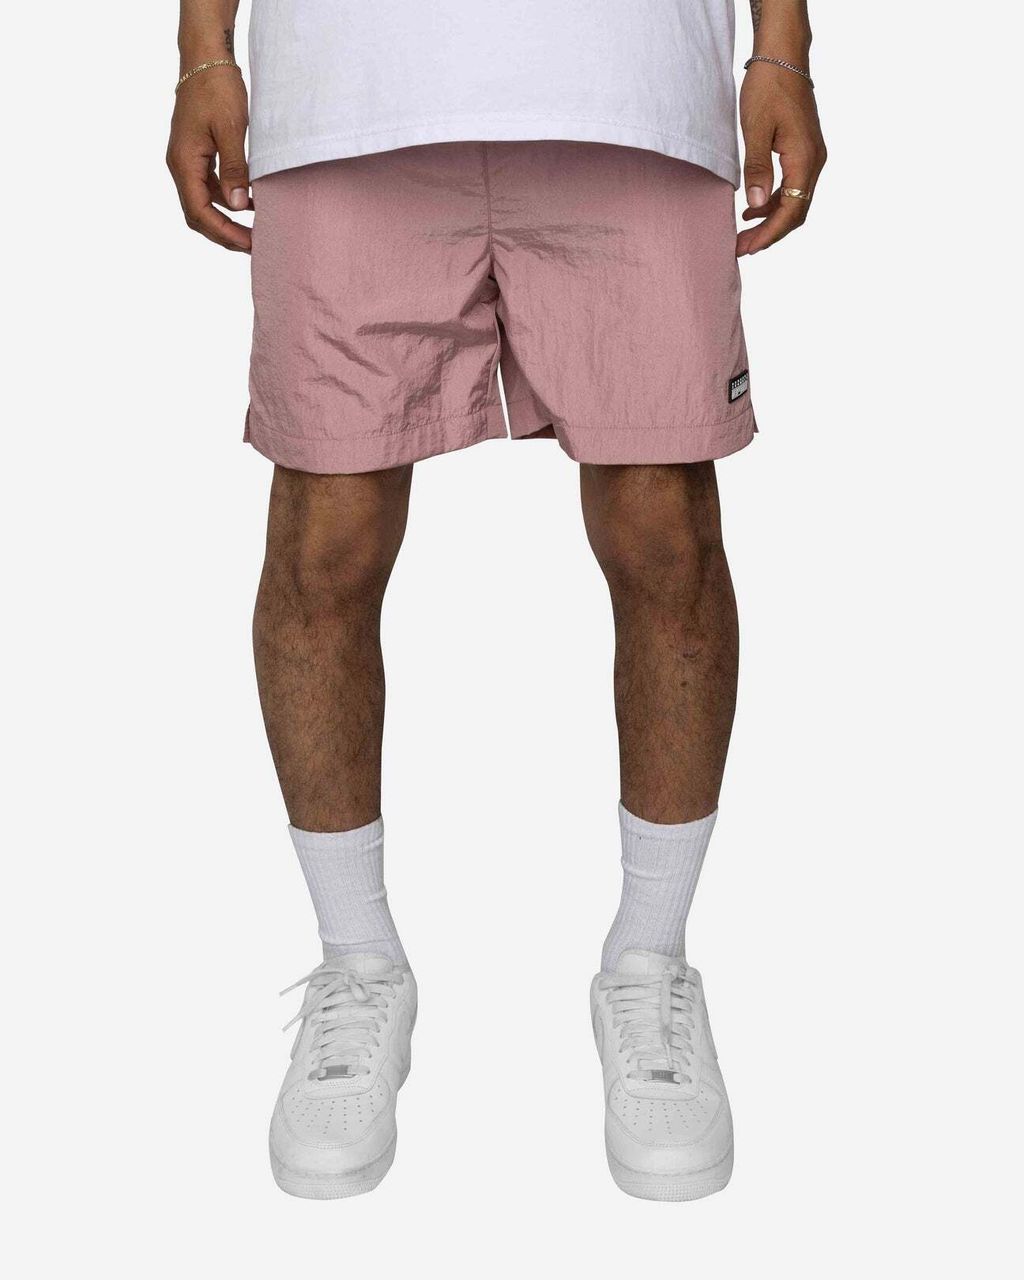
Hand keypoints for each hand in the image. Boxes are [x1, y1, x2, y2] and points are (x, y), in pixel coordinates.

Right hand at [166, 66, 251, 252]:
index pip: (198, 212)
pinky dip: (228, 201)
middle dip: (224, 234)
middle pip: (197, 215)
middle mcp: (180, 165)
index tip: (249, 244)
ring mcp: (188, 161)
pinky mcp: (198, 155)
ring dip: (227, 220)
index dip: (223, 233)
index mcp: (184, 162)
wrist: (205, 58)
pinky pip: (209, 188)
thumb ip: (234, 169)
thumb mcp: (230, 129)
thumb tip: (238, 206)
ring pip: (203, 204)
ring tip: (254, 231)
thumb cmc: (216, 88)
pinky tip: (250, 204)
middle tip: (254, 246)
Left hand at [737, 63, 826, 256]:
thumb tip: (755, 204)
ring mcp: (811, 157)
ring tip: (743, 233)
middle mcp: (814, 161)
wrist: (783, 57)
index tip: (746, 248)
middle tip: (741, 248)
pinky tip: (751, 208)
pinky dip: (772, 202)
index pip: (791, 211)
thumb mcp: (755, 129)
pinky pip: (791, 187)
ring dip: (770, 220)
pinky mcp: (803, 152)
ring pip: (794, 202)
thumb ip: (757, 168)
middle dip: (770, 234)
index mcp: (805, 159)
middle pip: (796, 212)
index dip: (769, 234)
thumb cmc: (768, 88)